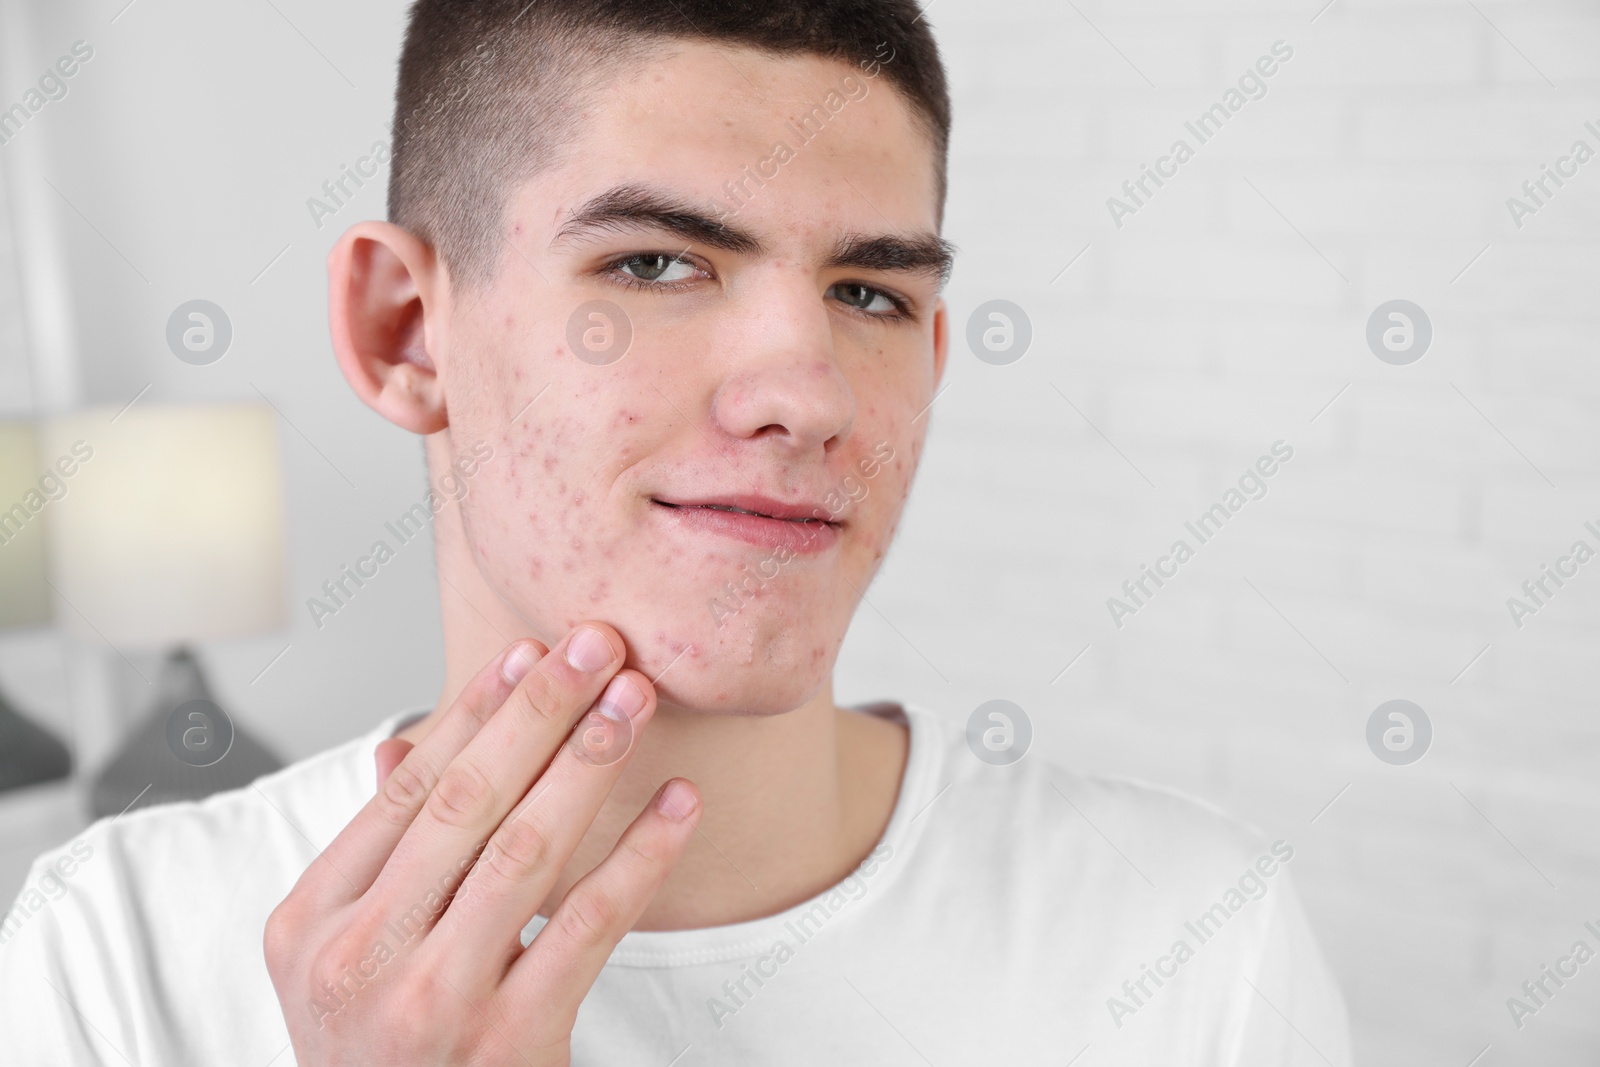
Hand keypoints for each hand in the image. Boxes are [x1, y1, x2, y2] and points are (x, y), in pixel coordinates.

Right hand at [265, 625, 700, 1064]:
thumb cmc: (381, 1052)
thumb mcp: (344, 959)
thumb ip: (376, 857)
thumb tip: (402, 745)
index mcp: (310, 923)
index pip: (406, 790)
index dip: (473, 712)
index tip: (529, 652)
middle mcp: (359, 959)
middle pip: (465, 803)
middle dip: (538, 712)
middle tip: (596, 645)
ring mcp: (432, 1004)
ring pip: (525, 851)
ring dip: (588, 763)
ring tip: (634, 700)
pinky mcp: (508, 1043)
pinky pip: (587, 926)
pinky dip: (639, 856)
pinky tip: (678, 806)